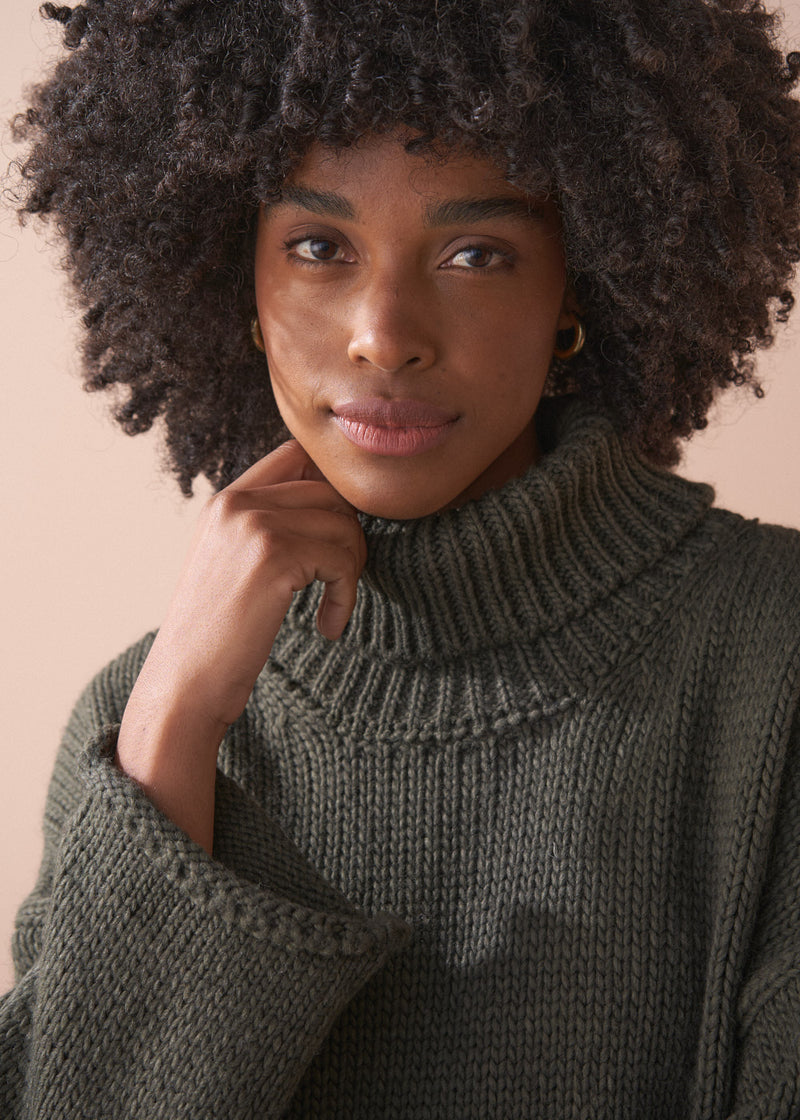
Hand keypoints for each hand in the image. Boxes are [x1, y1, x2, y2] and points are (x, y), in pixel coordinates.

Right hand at [115, 439, 366, 850]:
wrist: (185, 685)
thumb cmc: (215, 638)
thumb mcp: (231, 566)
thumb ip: (267, 528)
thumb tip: (338, 506)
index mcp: (224, 501)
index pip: (297, 455)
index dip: (332, 489)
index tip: (336, 539)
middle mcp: (236, 503)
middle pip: (330, 491)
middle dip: (349, 537)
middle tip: (340, 582)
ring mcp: (253, 526)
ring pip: (343, 524)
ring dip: (351, 569)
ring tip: (332, 607)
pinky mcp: (274, 557)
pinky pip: (342, 560)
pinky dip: (346, 597)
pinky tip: (327, 627)